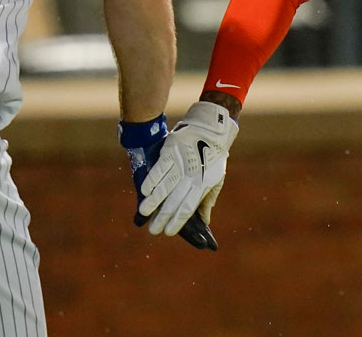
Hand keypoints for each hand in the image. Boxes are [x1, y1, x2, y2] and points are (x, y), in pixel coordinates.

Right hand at [137, 101, 237, 238]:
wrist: (212, 129)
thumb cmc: (214, 157)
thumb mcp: (217, 178)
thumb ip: (208, 200)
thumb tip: (205, 222)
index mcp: (202, 184)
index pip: (188, 208)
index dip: (178, 221)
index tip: (168, 232)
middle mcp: (191, 176)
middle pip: (174, 200)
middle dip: (163, 216)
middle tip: (153, 230)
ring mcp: (181, 163)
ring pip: (165, 185)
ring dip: (154, 200)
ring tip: (144, 212)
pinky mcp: (171, 151)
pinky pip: (160, 167)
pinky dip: (152, 179)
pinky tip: (145, 190)